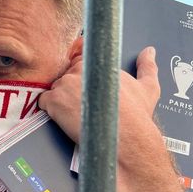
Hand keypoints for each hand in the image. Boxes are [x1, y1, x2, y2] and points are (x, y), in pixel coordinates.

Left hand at [38, 40, 159, 144]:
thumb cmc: (136, 117)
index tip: (85, 90)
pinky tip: (63, 118)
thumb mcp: (148, 87)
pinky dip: (49, 110)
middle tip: (81, 106)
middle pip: (65, 76)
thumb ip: (147, 66)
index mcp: (100, 63)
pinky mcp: (54, 101)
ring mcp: (65, 84)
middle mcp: (81, 70)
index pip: (80, 62)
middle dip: (70, 90)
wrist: (127, 139)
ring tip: (76, 114)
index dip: (82, 78)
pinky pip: (43, 101)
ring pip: (54, 88)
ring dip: (60, 101)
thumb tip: (149, 52)